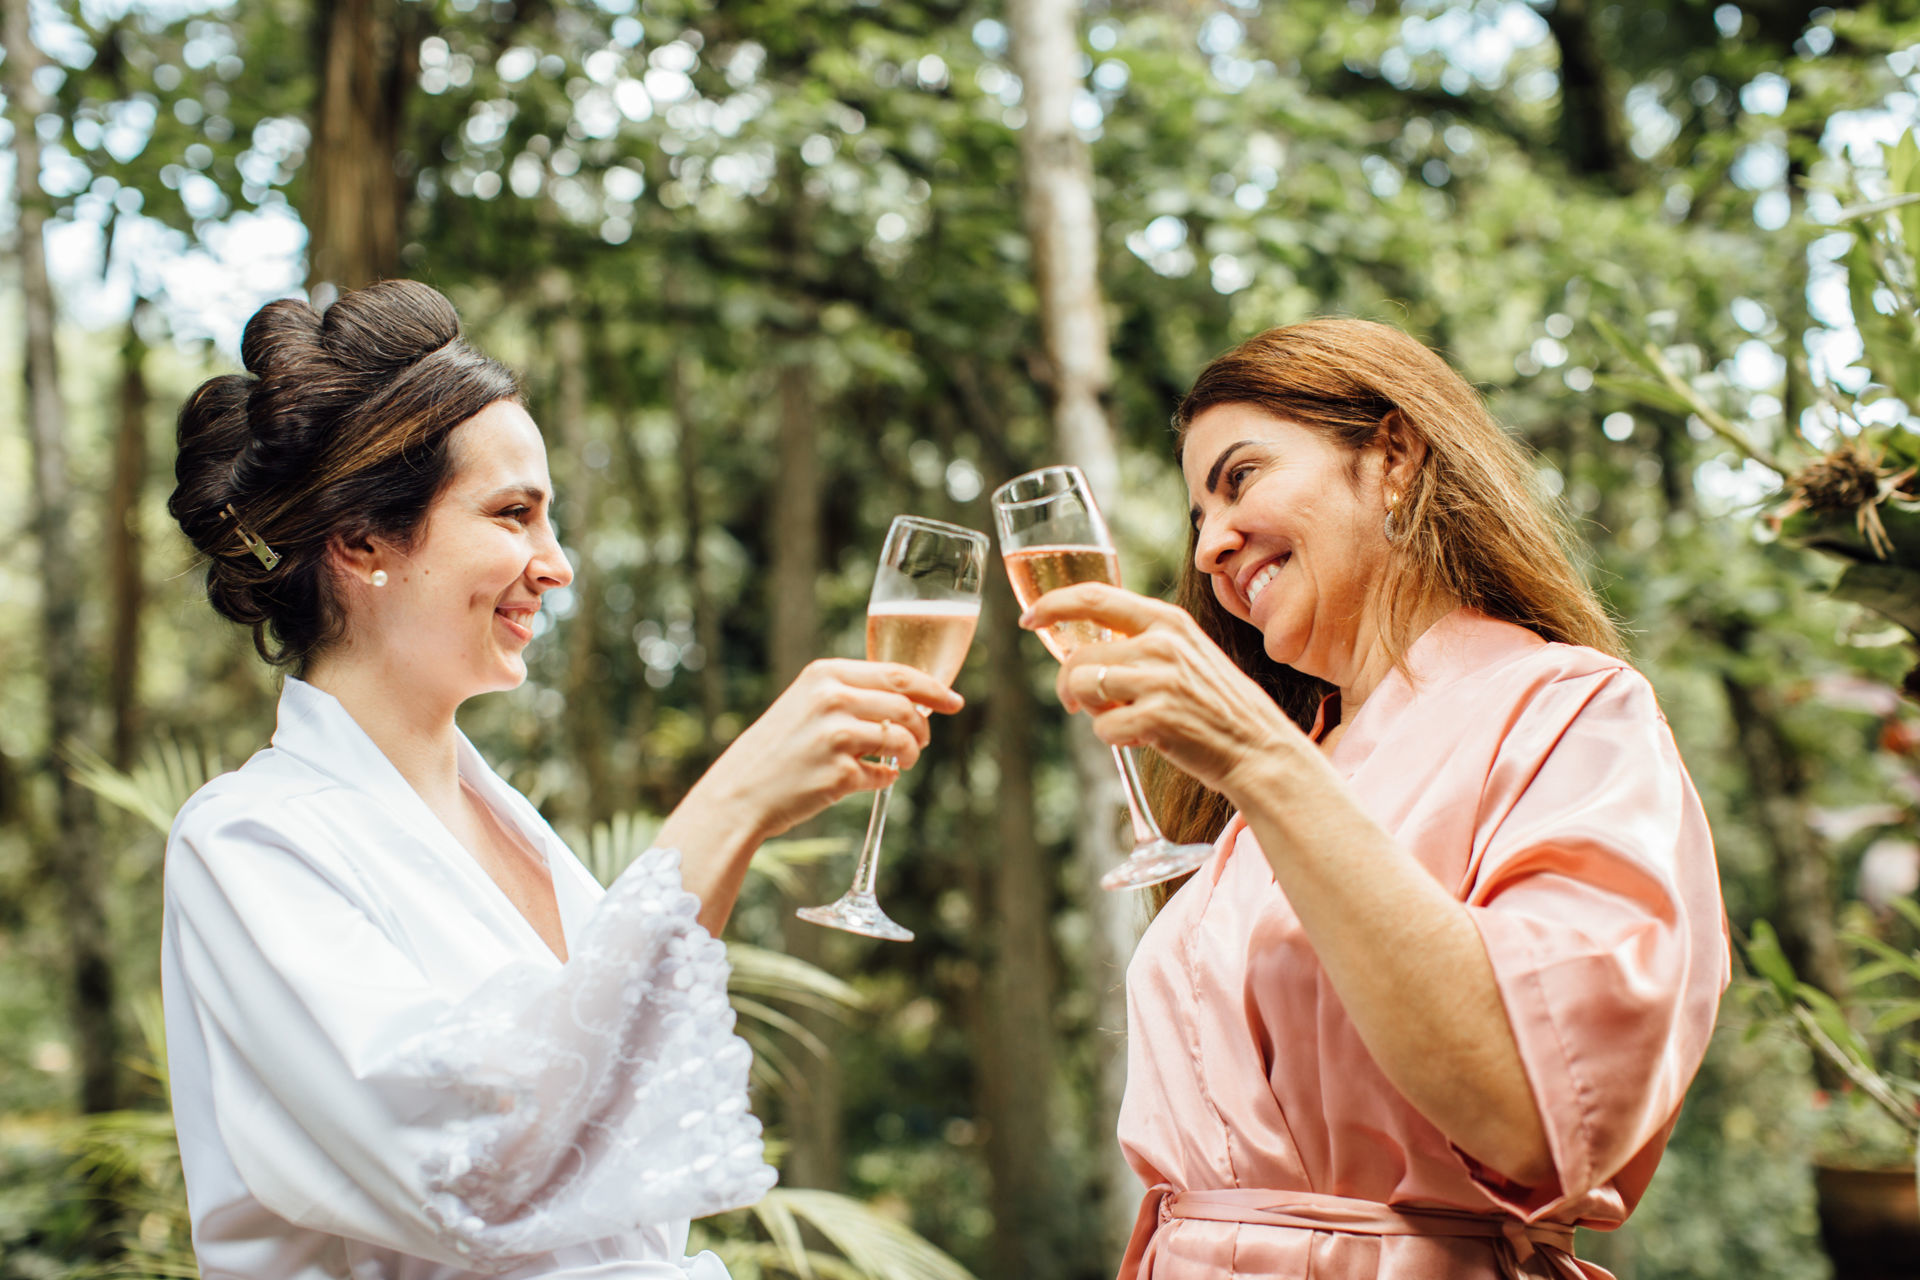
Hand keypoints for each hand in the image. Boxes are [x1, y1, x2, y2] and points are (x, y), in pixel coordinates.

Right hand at [707, 658, 963, 840]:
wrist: (739, 793)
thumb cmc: (778, 749)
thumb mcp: (807, 703)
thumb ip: (851, 693)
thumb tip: (912, 699)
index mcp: (825, 674)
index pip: (898, 673)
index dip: (934, 688)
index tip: (954, 702)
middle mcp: (831, 699)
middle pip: (907, 707)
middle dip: (923, 727)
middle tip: (922, 742)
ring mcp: (835, 737)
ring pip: (902, 742)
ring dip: (910, 755)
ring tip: (902, 763)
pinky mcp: (838, 774)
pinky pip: (883, 776)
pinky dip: (883, 780)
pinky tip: (866, 779)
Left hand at [1020, 583, 1303, 801]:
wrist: (1258, 748)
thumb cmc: (1216, 705)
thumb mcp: (1187, 654)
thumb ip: (1143, 642)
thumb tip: (1084, 650)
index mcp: (1166, 620)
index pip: (1094, 597)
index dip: (1053, 605)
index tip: (1029, 617)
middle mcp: (1161, 643)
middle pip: (1077, 657)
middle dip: (1068, 685)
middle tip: (1080, 704)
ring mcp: (1159, 680)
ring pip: (1084, 689)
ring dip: (1094, 711)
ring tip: (1127, 718)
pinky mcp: (1157, 718)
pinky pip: (1102, 728)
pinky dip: (1114, 739)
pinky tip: (1144, 738)